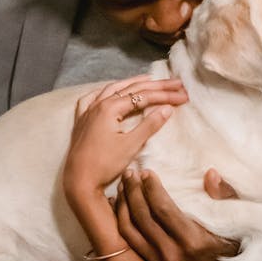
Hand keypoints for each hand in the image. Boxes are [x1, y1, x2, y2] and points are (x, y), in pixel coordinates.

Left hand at [64, 75, 188, 201]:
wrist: (78, 181)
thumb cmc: (104, 164)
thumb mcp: (131, 145)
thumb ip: (149, 125)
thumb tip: (168, 109)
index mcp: (110, 108)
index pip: (144, 96)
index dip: (165, 95)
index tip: (183, 96)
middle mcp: (98, 104)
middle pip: (132, 89)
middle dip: (156, 86)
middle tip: (176, 84)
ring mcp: (88, 111)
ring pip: (113, 89)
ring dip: (132, 83)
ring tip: (148, 79)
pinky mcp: (82, 121)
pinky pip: (92, 98)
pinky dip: (105, 91)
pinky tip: (109, 91)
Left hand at [114, 168, 238, 260]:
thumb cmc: (234, 244)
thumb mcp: (237, 219)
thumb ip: (224, 195)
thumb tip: (210, 173)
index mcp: (193, 240)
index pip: (163, 209)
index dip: (151, 188)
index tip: (147, 171)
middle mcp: (172, 255)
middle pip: (142, 218)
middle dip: (133, 192)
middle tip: (130, 172)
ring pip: (130, 231)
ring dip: (123, 206)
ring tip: (123, 185)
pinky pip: (129, 244)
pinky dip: (121, 223)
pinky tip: (118, 206)